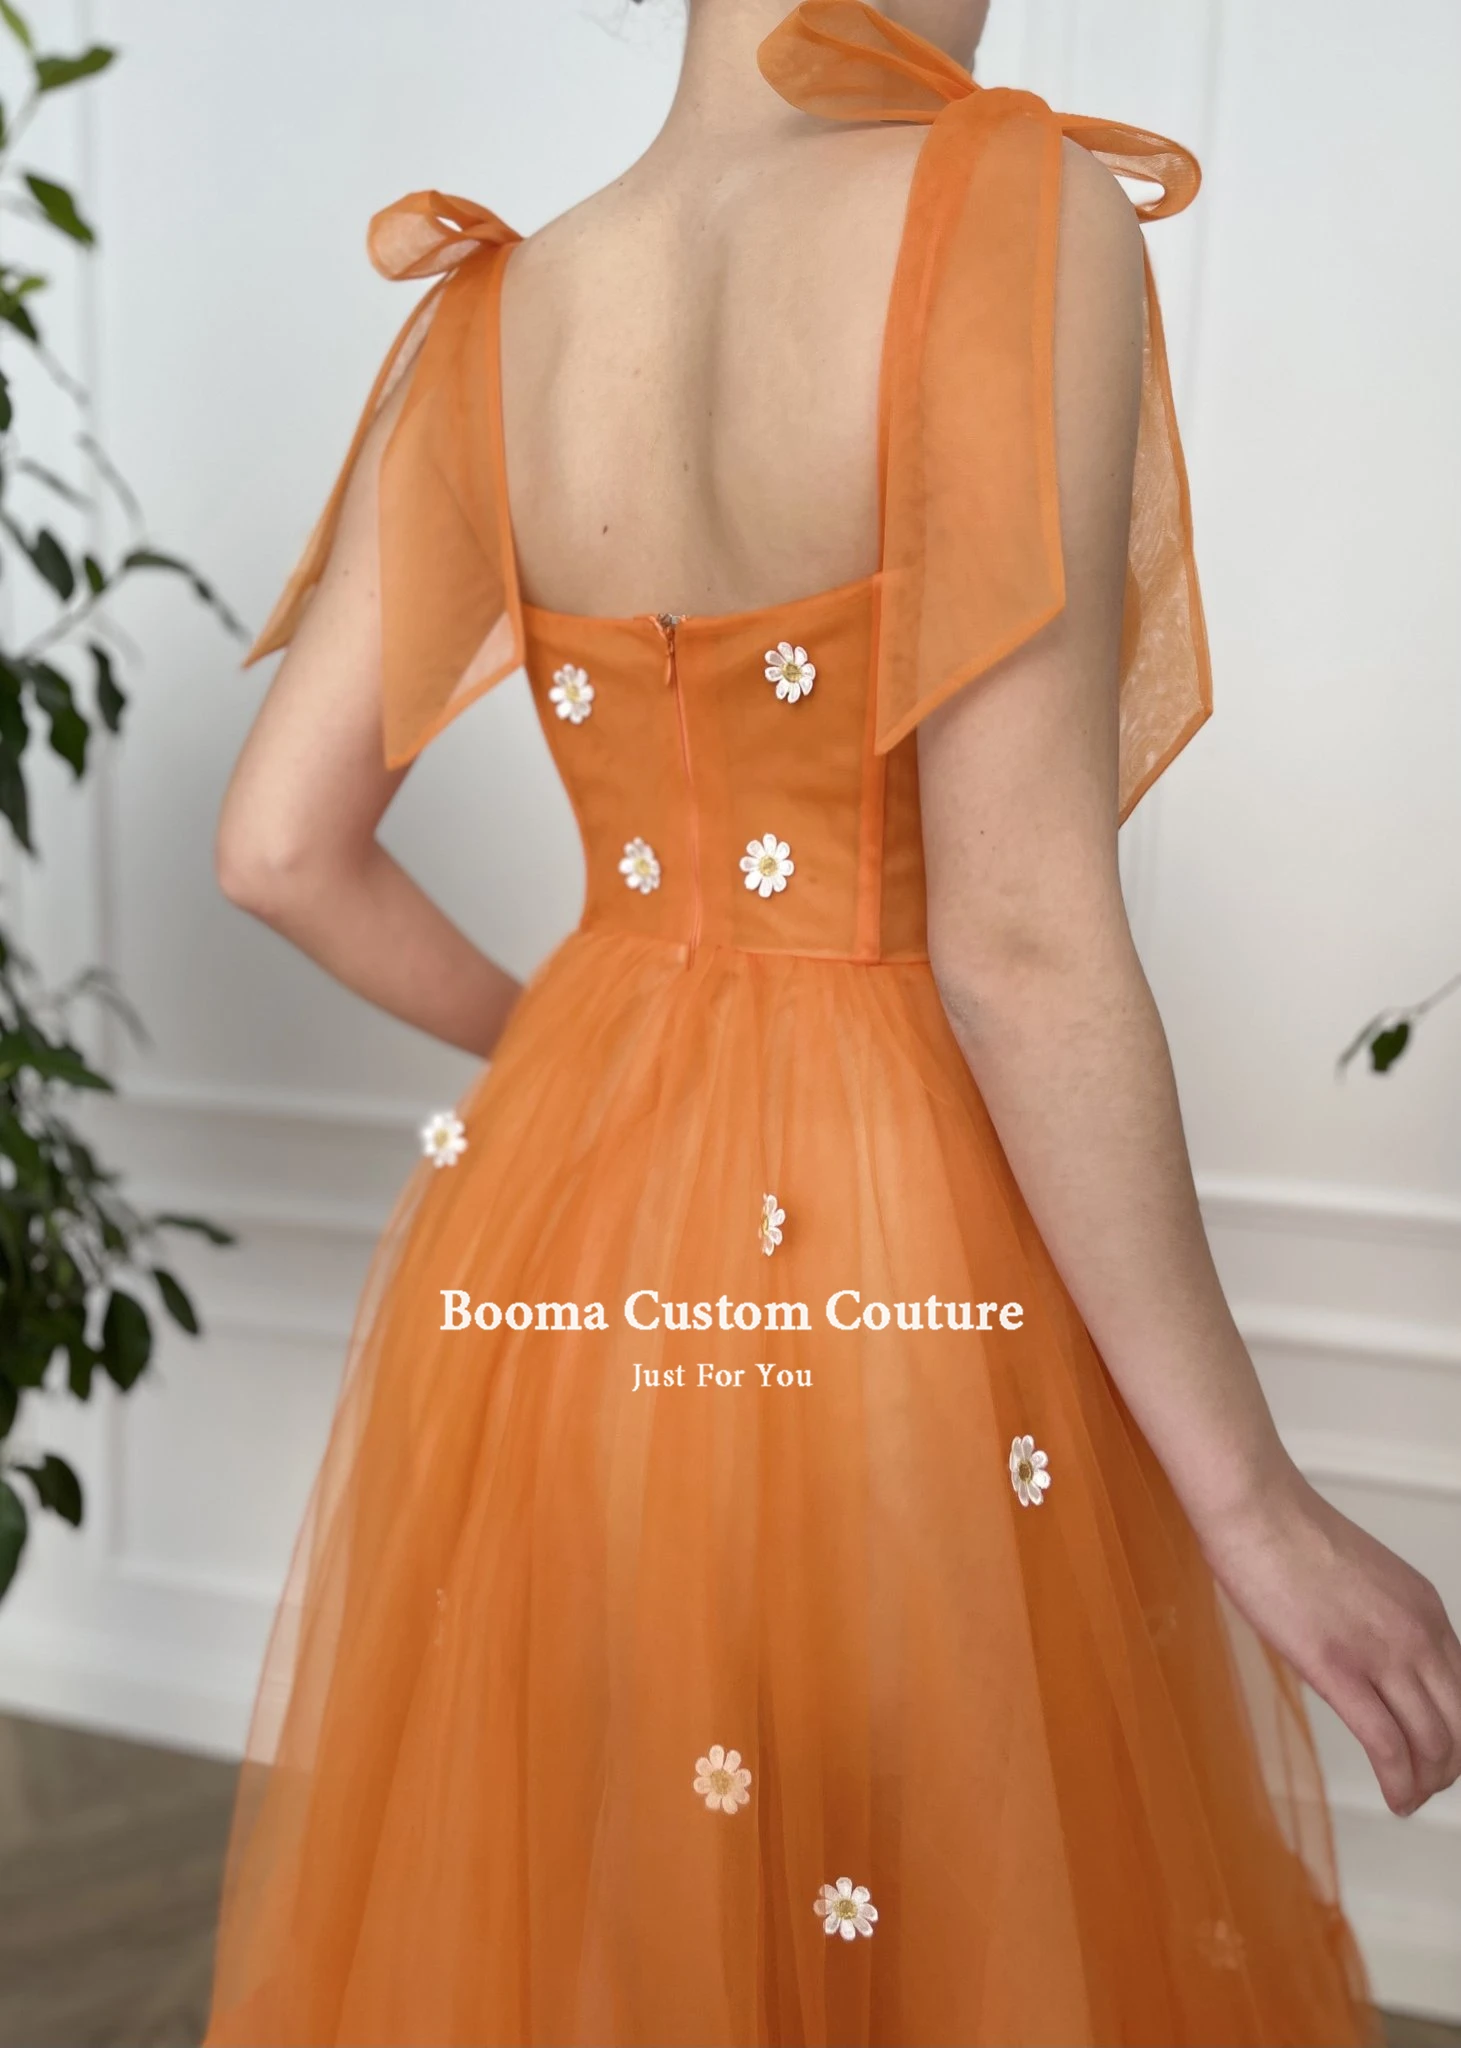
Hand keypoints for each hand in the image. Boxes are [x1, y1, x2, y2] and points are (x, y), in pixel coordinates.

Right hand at [1194, 1465, 1460, 1816]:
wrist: (1257, 1510)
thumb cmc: (1289, 1535)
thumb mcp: (1364, 1579)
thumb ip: (1381, 1621)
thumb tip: (1372, 1665)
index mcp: (1426, 1609)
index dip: (1460, 1734)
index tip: (1442, 1753)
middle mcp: (1419, 1634)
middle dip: (1449, 1766)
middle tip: (1427, 1784)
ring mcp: (1382, 1653)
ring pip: (1434, 1744)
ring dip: (1426, 1784)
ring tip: (1408, 1798)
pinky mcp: (1339, 1671)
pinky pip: (1388, 1746)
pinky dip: (1400, 1785)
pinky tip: (1393, 1799)